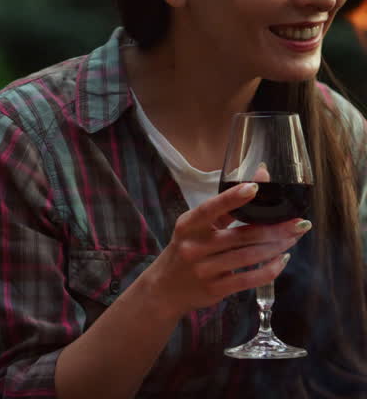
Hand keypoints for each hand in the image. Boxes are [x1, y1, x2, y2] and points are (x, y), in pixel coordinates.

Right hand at [140, 181, 309, 317]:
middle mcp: (194, 247)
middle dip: (276, 228)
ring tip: (294, 238)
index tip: (255, 187)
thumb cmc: (187, 249)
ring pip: (250, 256)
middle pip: (242, 236)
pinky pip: (250, 279)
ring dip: (278, 247)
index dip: (232, 198)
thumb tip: (260, 176)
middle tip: (300, 222)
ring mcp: (204, 270)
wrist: (165, 288)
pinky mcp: (215, 289)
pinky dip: (271, 269)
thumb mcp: (197, 227)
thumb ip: (227, 205)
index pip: (210, 209)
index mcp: (188, 226)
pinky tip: (282, 259)